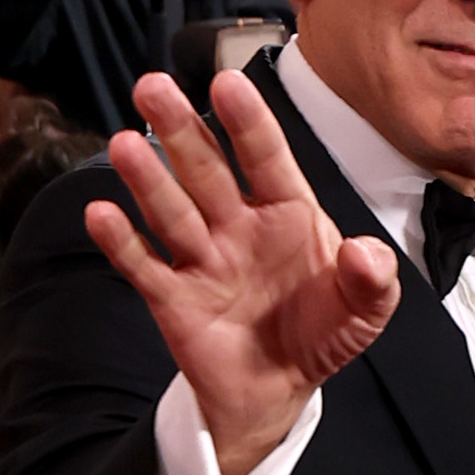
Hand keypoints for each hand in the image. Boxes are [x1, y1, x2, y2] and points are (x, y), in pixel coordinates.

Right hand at [90, 63, 399, 474]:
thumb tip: (365, 253)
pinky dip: (121, 242)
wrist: (280, 391)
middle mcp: (237, 224)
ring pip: (171, 210)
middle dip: (181, 129)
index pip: (266, 156)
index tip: (227, 83)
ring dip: (148, 178)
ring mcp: (202, 258)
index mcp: (287, 212)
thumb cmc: (323, 333)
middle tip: (153, 87)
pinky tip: (100, 214)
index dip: (247, 121)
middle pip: (206, 170)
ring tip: (125, 144)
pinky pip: (143, 266)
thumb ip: (374, 280)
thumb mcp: (366, 310)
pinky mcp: (173, 298)